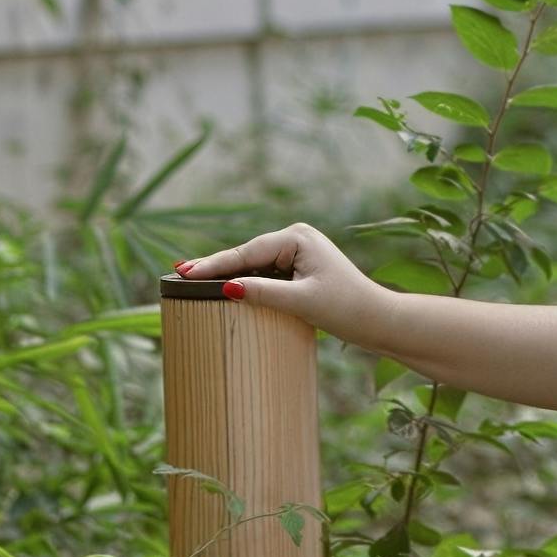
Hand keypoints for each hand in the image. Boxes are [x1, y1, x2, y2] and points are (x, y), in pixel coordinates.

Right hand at [171, 224, 393, 346]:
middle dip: (215, 267)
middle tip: (177, 274)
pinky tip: (223, 288)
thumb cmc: (347, 308)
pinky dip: (245, 281)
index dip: (214, 265)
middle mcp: (295, 238)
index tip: (185, 272)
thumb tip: (228, 288)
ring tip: (191, 279)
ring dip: (228, 274)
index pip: (246, 253)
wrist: (378, 319)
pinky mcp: (299, 268)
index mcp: (296, 237)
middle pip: (245, 255)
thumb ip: (263, 293)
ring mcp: (297, 252)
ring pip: (253, 264)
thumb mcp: (301, 302)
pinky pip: (264, 273)